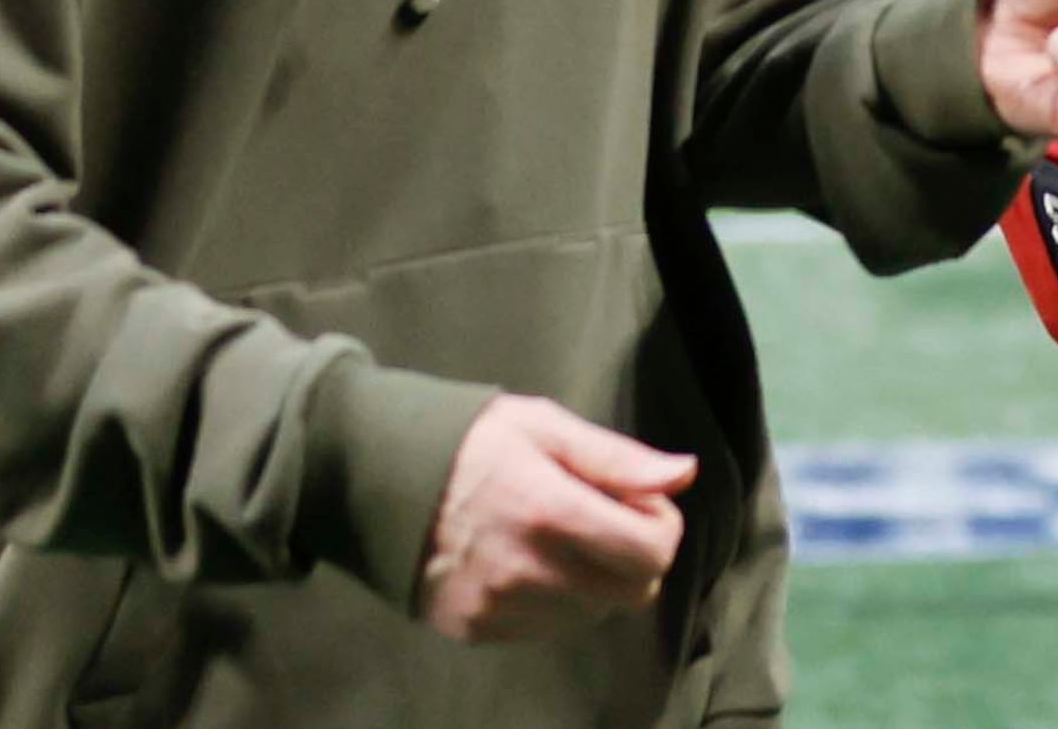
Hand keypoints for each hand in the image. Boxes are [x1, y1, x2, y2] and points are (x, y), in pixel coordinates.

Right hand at [417, 395, 696, 643]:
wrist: (373, 479)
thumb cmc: (469, 441)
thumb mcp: (544, 426)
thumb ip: (616, 458)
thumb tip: (684, 475)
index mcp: (550, 509)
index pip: (651, 553)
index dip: (661, 527)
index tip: (639, 504)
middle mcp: (527, 569)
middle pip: (631, 593)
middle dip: (635, 559)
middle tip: (606, 521)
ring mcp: (498, 606)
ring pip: (591, 614)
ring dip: (595, 581)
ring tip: (560, 538)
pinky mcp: (475, 630)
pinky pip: (547, 628)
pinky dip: (555, 601)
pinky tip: (529, 562)